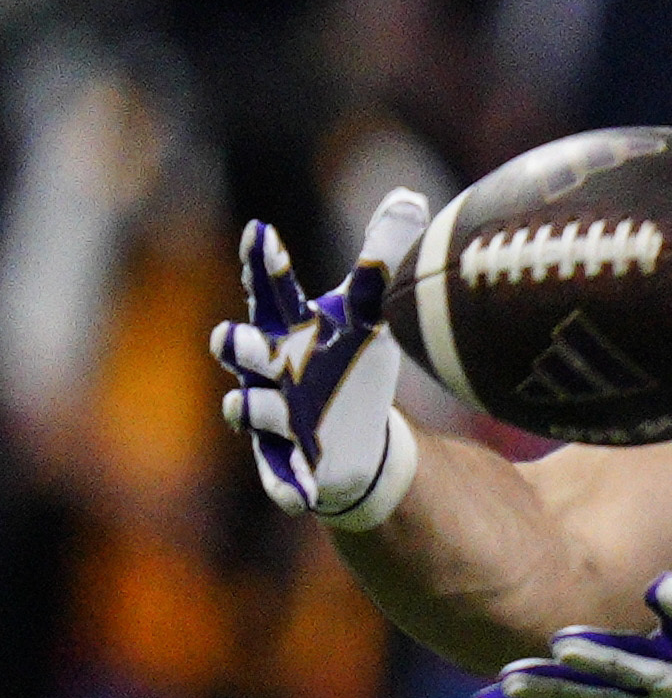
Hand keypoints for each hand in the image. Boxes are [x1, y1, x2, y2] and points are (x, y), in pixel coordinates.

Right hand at [211, 189, 426, 528]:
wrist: (348, 432)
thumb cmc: (345, 363)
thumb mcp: (366, 314)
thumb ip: (379, 260)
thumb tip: (407, 197)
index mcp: (287, 329)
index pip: (271, 291)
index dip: (264, 264)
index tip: (262, 232)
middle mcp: (267, 369)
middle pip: (241, 351)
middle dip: (238, 344)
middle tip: (237, 337)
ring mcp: (271, 416)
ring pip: (250, 410)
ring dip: (254, 409)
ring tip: (261, 407)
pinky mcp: (285, 460)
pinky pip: (278, 475)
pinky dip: (285, 485)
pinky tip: (297, 501)